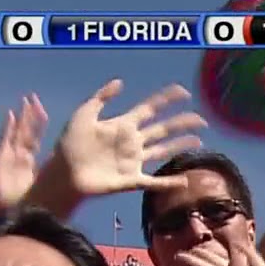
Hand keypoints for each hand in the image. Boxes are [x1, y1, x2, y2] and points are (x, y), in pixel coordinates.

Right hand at [0, 93, 48, 212]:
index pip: (35, 140)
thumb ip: (52, 184)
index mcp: (28, 163)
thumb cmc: (19, 206)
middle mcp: (18, 156)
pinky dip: (8, 127)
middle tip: (35, 99)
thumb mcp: (41, 191)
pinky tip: (12, 114)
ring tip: (26, 100)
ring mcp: (8, 155)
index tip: (45, 114)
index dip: (39, 127)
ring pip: (17, 131)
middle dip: (31, 115)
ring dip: (22, 116)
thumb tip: (74, 185)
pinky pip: (5, 139)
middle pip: (26, 131)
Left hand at [55, 80, 205, 196]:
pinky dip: (169, 183)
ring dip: (180, 145)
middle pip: (163, 129)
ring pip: (163, 151)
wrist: (63, 173)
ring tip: (199, 141)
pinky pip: (154, 182)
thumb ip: (101, 97)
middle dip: (182, 123)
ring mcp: (133, 162)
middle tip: (201, 119)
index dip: (166, 99)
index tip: (183, 92)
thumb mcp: (84, 114)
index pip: (150, 108)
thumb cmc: (70, 143)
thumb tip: (120, 82)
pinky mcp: (130, 181)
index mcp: (122, 124)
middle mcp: (132, 142)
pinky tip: (184, 180)